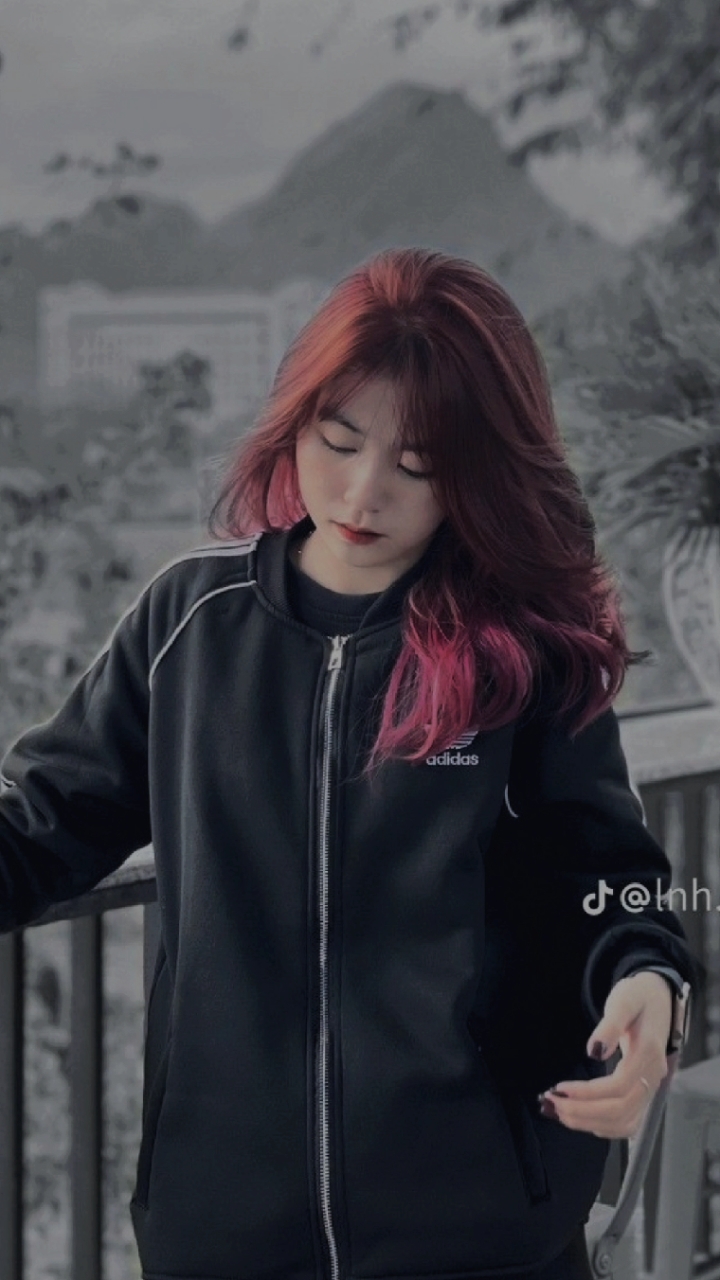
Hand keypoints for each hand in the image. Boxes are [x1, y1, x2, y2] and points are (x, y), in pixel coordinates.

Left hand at [537, 971, 672, 1137]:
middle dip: (583, 1112)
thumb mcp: (624, 1000)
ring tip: (559, 1112)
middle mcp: (652, 1078)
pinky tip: (579, 1116)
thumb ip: (610, 1025)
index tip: (560, 1088)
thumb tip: (594, 1051)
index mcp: (648, 1054)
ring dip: (590, 1123)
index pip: (619, 1087)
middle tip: (551, 1104)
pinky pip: (626, 1122)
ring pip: (624, 1123)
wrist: (658, 1001)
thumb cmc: (638, 998)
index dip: (588, 1093)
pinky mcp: (643, 1095)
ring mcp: (649, 1089)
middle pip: (621, 1111)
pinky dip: (601, 1125)